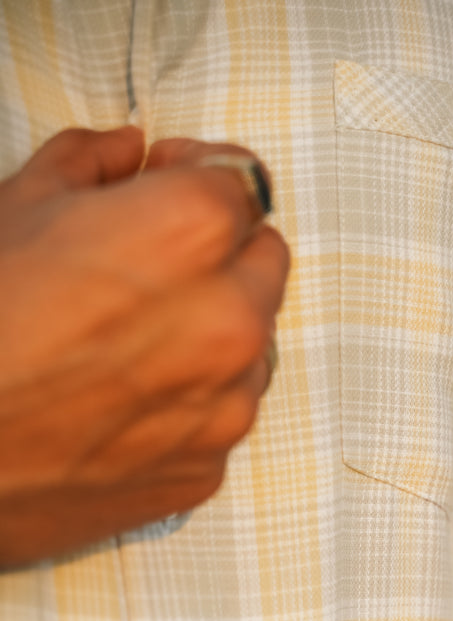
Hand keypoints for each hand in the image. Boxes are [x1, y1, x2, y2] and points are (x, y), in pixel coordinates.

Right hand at [0, 126, 289, 567]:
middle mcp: (229, 321)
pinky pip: (220, 414)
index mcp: (190, 234)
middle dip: (214, 254)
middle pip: (261, 262)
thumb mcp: (12, 208)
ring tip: (122, 342)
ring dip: (208, 331)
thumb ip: (86, 163)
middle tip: (142, 265)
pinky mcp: (207, 468)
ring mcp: (225, 405)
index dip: (193, 176)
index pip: (243, 182)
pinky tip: (117, 399)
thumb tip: (121, 152)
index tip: (162, 185)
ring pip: (251, 344)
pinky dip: (186, 401)